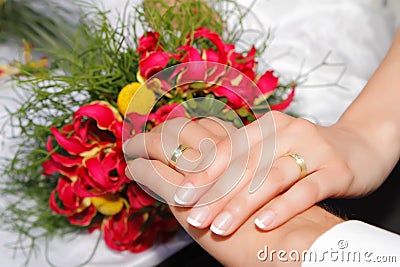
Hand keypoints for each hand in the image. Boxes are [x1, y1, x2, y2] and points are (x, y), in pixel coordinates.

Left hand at [124, 111, 382, 236]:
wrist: (359, 146)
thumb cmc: (305, 153)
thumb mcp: (273, 150)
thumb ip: (244, 161)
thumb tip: (200, 184)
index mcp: (268, 126)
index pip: (230, 149)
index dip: (204, 173)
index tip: (182, 197)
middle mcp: (289, 132)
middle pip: (246, 165)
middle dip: (217, 194)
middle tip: (196, 218)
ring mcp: (314, 149)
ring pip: (271, 177)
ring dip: (242, 203)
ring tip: (220, 226)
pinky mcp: (336, 170)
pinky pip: (305, 190)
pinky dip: (282, 207)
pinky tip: (262, 224)